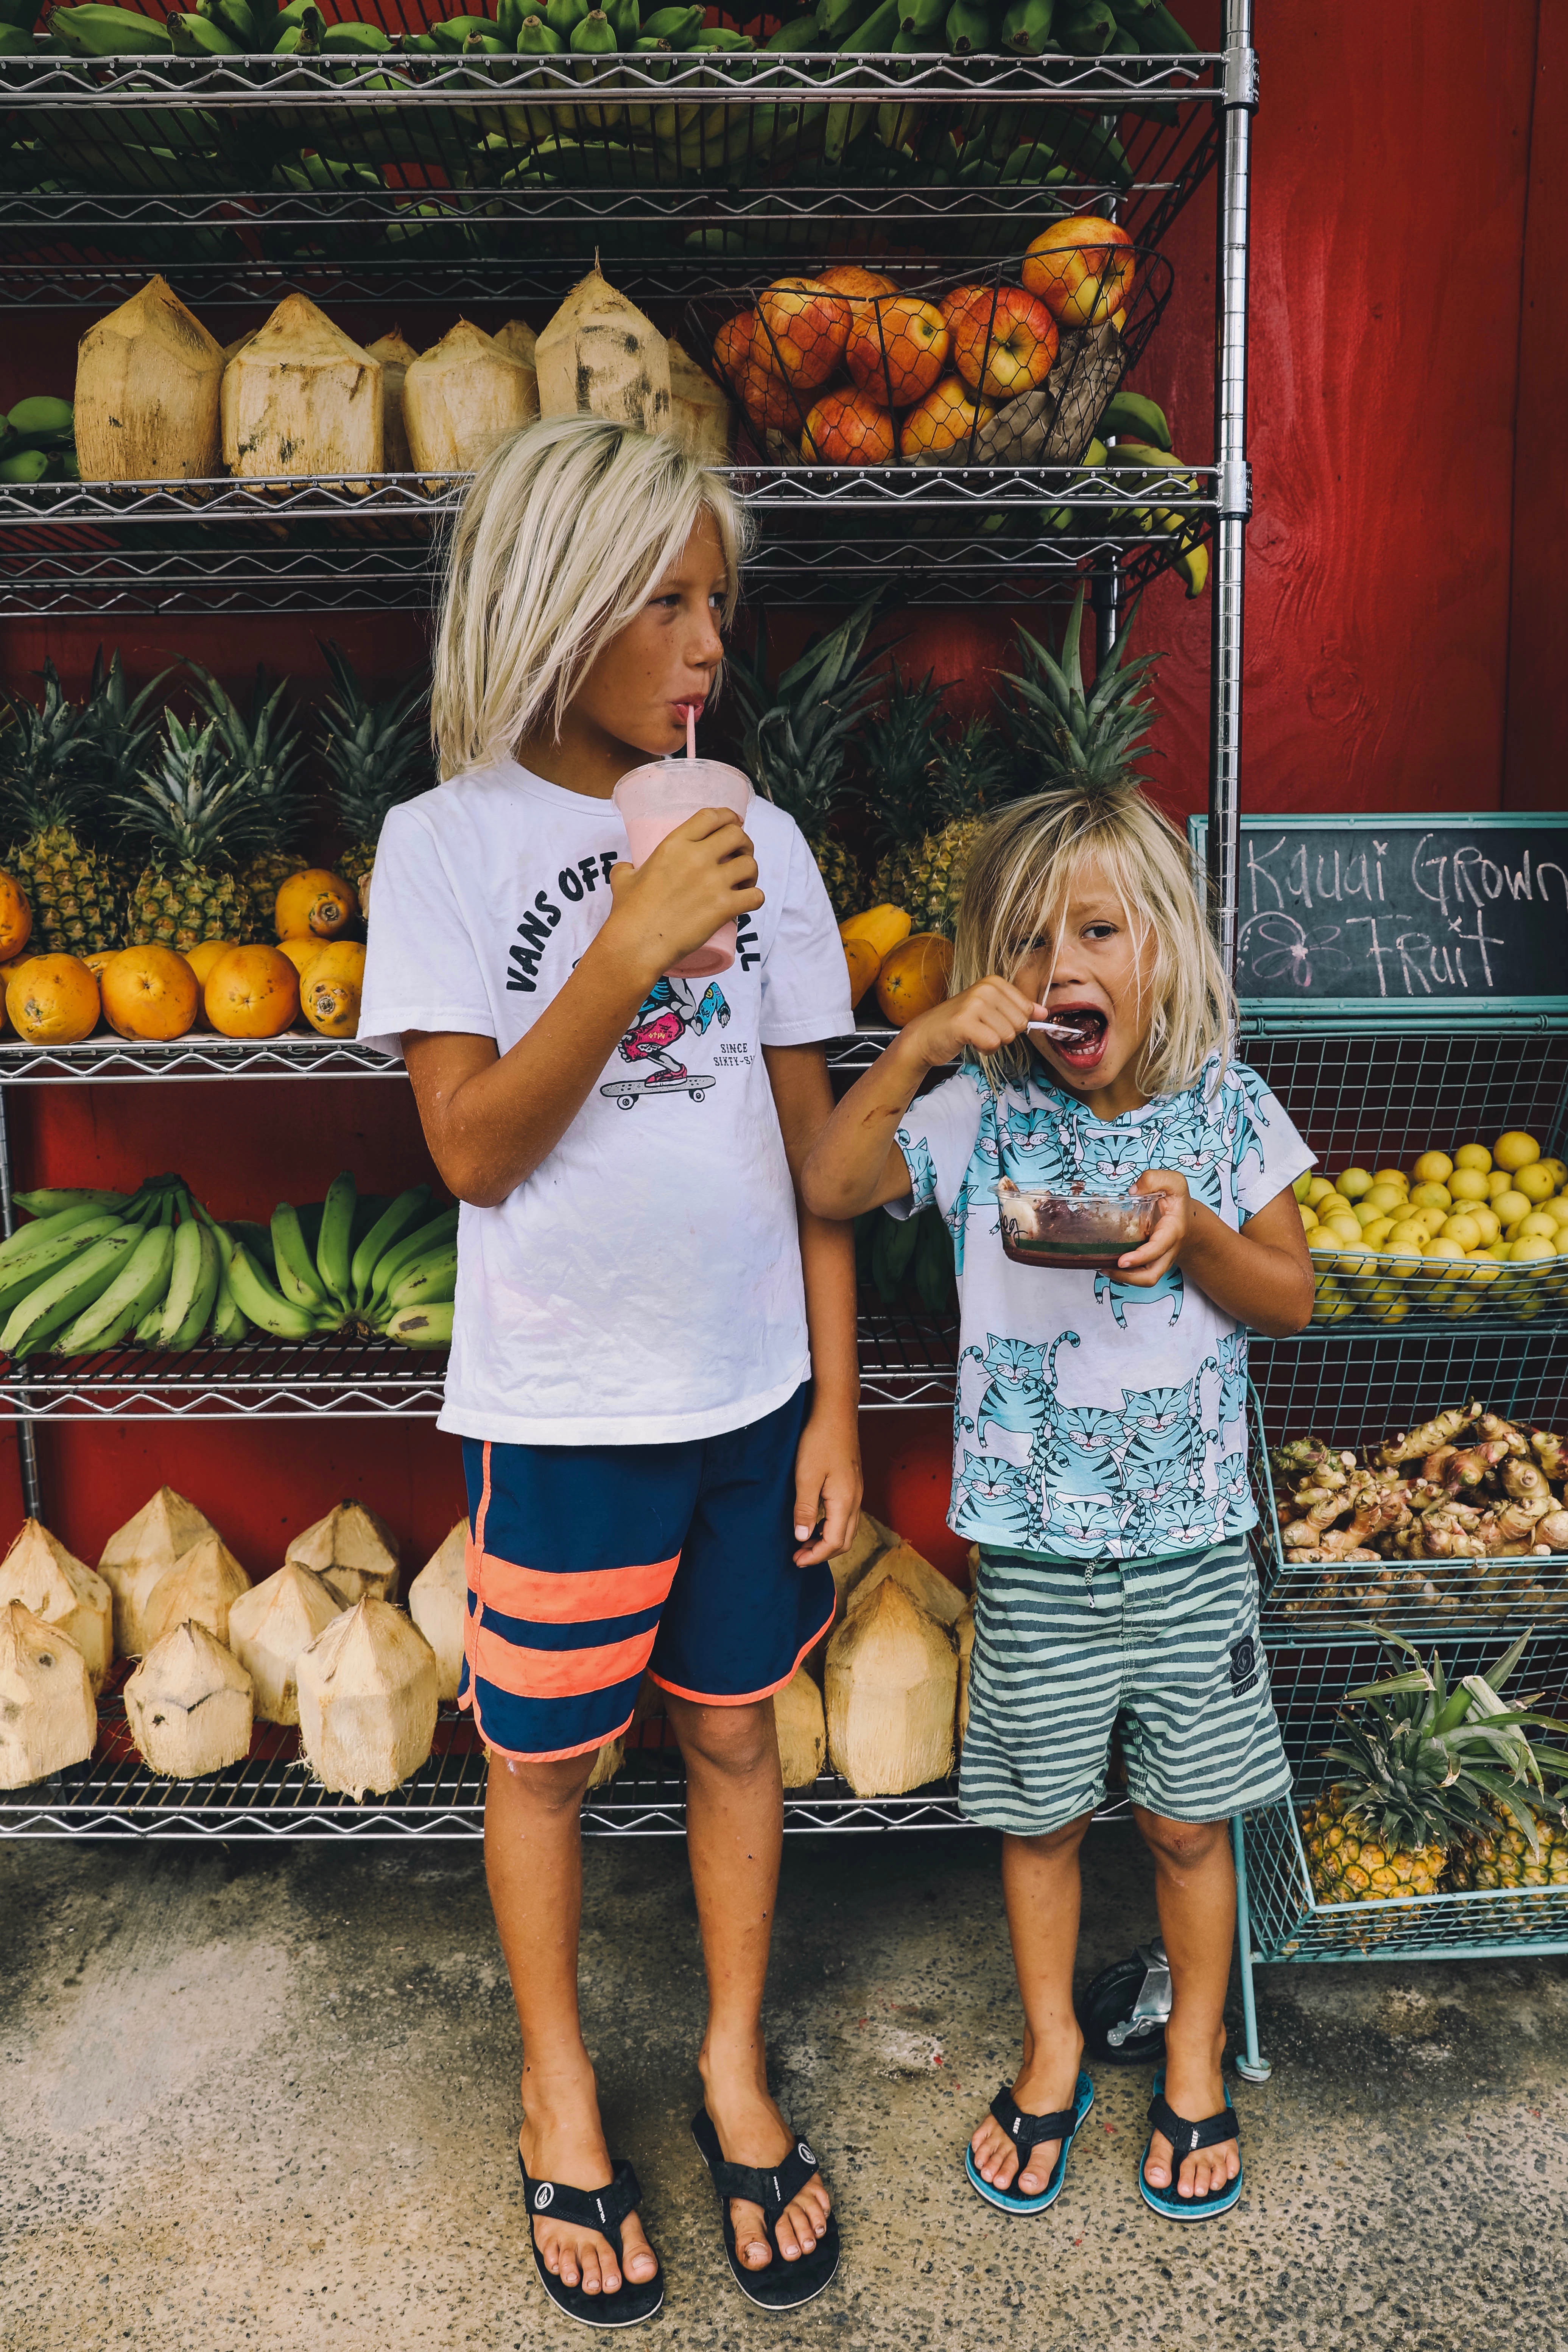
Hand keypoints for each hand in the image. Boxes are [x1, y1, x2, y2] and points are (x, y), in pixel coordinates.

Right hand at [604, 807, 763, 980]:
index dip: (728, 817)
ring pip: (750, 864)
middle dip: (743, 844)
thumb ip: (627, 868)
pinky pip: (756, 896)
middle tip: (739, 856)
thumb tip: (627, 868)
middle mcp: (697, 858)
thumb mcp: (623, 879)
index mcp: (674, 845)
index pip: (711, 816)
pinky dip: (755, 898)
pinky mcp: (724, 907)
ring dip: (751, 872)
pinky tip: (747, 902)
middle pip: (737, 835)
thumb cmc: (629, 913)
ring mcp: (713, 882)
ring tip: (743, 882)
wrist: (637, 945)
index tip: (734, 824)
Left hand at [791, 1395, 862, 1566]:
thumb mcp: (805, 1476)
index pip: (834, 1543)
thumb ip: (804, 1510)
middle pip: (845, 1540)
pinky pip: (846, 1515)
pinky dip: (831, 1526)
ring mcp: (856, 1491)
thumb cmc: (819, 1440)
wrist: (835, 1412)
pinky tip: (815, 1521)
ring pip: (847, 1528)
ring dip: (827, 1541)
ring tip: (804, 1542)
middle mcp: (855, 1499)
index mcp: (845, 1501)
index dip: (815, 1556)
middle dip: (822, 1553)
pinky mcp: (852, 1483)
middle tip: (798, 1556)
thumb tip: (802, 1538)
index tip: (796, 1561)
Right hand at [898, 976, 1042, 1072]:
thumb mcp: (991, 1011)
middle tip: (982, 1029)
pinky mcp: (964, 1022)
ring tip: (974, 1035)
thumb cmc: (959, 1024)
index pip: (1027, 1010)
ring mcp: (974, 1004)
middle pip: (1020, 1024)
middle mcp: (985, 988)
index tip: (993, 1021)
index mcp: (994, 982)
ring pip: (1008, 1036)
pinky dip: (984, 1050)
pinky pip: (992, 1044)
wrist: (926, 1036)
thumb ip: (1018, 1009)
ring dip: (993, 1042)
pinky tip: (970, 1041)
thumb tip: (1044, 1013)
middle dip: (1004, 1034)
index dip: (1013, 1023)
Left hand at [1116, 1169, 1193, 1284]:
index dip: (1140, 1257)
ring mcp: (1158, 1259)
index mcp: (1172, 1231)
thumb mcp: (1173, 1182)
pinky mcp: (1149, 1261)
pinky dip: (1122, 1273)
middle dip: (1128, 1278)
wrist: (1186, 1218)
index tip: (1122, 1261)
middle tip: (1106, 1267)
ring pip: (1144, 1280)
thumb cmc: (1177, 1201)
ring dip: (1122, 1278)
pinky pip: (1137, 1274)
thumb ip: (1155, 1179)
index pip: (1158, 1249)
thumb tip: (1133, 1190)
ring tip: (1102, 1266)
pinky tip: (1106, 1261)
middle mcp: (1166, 1251)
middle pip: (1151, 1276)